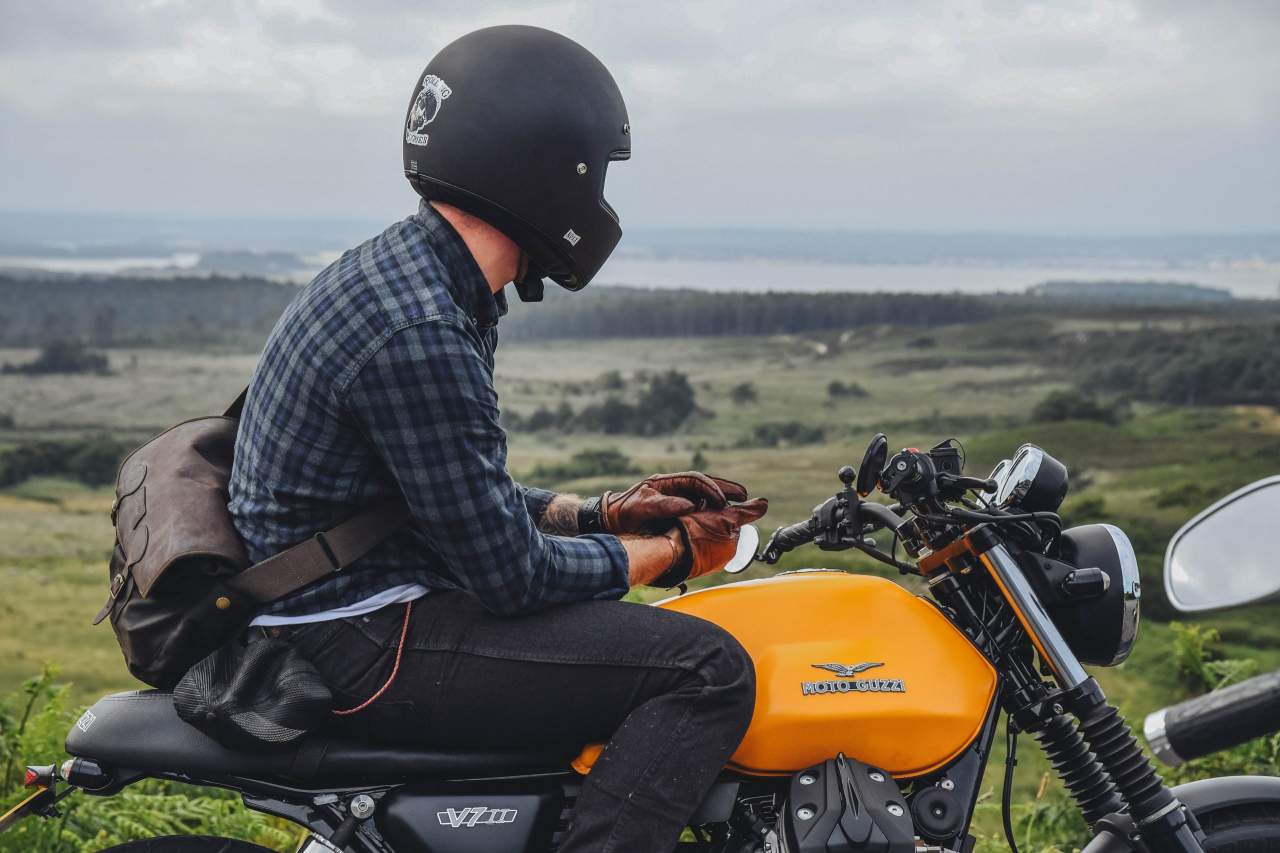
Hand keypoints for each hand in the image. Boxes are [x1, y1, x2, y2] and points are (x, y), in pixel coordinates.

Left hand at [599, 472, 748, 534]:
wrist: (609, 523)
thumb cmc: (623, 512)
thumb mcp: (642, 506)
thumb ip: (665, 505)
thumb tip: (690, 506)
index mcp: (666, 482)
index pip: (695, 480)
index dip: (712, 488)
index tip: (724, 500)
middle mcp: (674, 489)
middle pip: (705, 485)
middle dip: (725, 489)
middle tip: (744, 496)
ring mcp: (676, 501)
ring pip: (704, 498)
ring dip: (721, 502)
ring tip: (739, 508)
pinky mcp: (676, 514)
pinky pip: (698, 511)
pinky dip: (711, 514)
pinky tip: (721, 520)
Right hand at [651, 498, 768, 587]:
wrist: (667, 552)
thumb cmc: (696, 535)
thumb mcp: (726, 518)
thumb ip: (746, 511)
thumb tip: (764, 504)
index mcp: (731, 550)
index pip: (731, 523)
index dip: (720, 510)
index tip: (709, 506)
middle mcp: (719, 561)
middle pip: (717, 531)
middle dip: (709, 520)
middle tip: (697, 513)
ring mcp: (702, 564)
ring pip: (703, 538)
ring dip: (697, 528)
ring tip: (686, 522)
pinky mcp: (686, 565)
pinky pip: (691, 546)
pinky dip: (687, 538)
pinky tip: (679, 533)